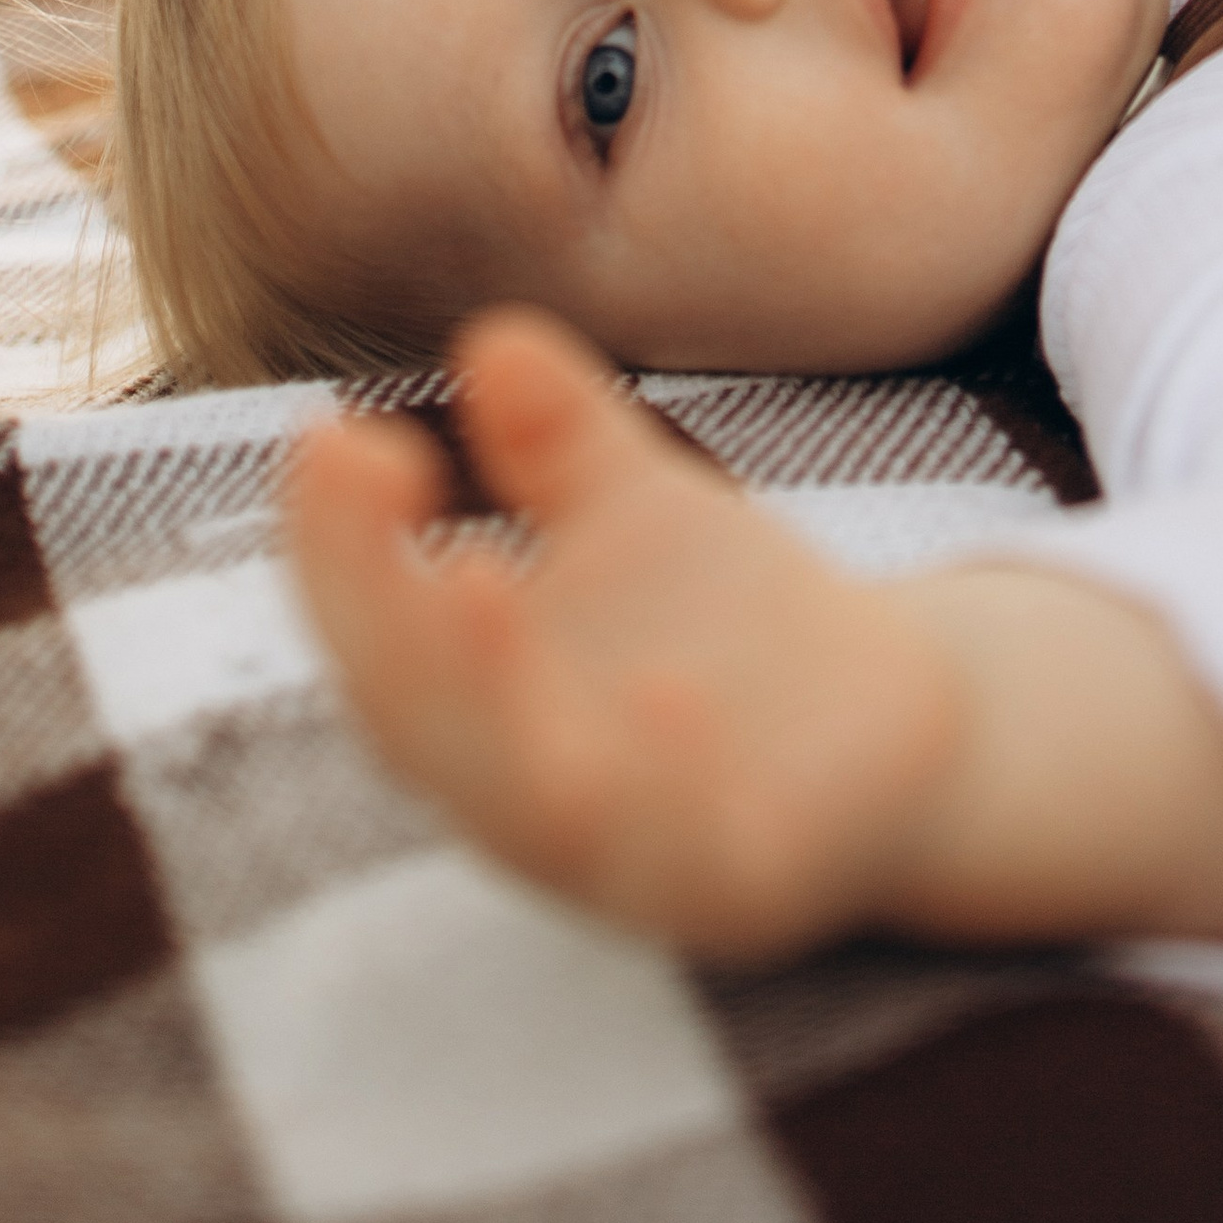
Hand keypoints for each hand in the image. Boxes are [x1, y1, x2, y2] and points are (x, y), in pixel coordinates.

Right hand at [284, 309, 968, 961]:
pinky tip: (671, 695)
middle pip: (423, 726)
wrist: (896, 726)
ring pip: (534, 806)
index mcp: (476, 708)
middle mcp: (527, 796)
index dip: (332, 543)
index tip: (326, 434)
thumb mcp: (633, 513)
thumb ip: (559, 443)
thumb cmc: (721, 625)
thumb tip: (494, 342)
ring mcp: (630, 854)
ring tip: (475, 578)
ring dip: (493, 700)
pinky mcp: (744, 880)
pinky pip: (691, 854)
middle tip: (378, 484)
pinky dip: (669, 785)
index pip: (371, 633)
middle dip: (388, 612)